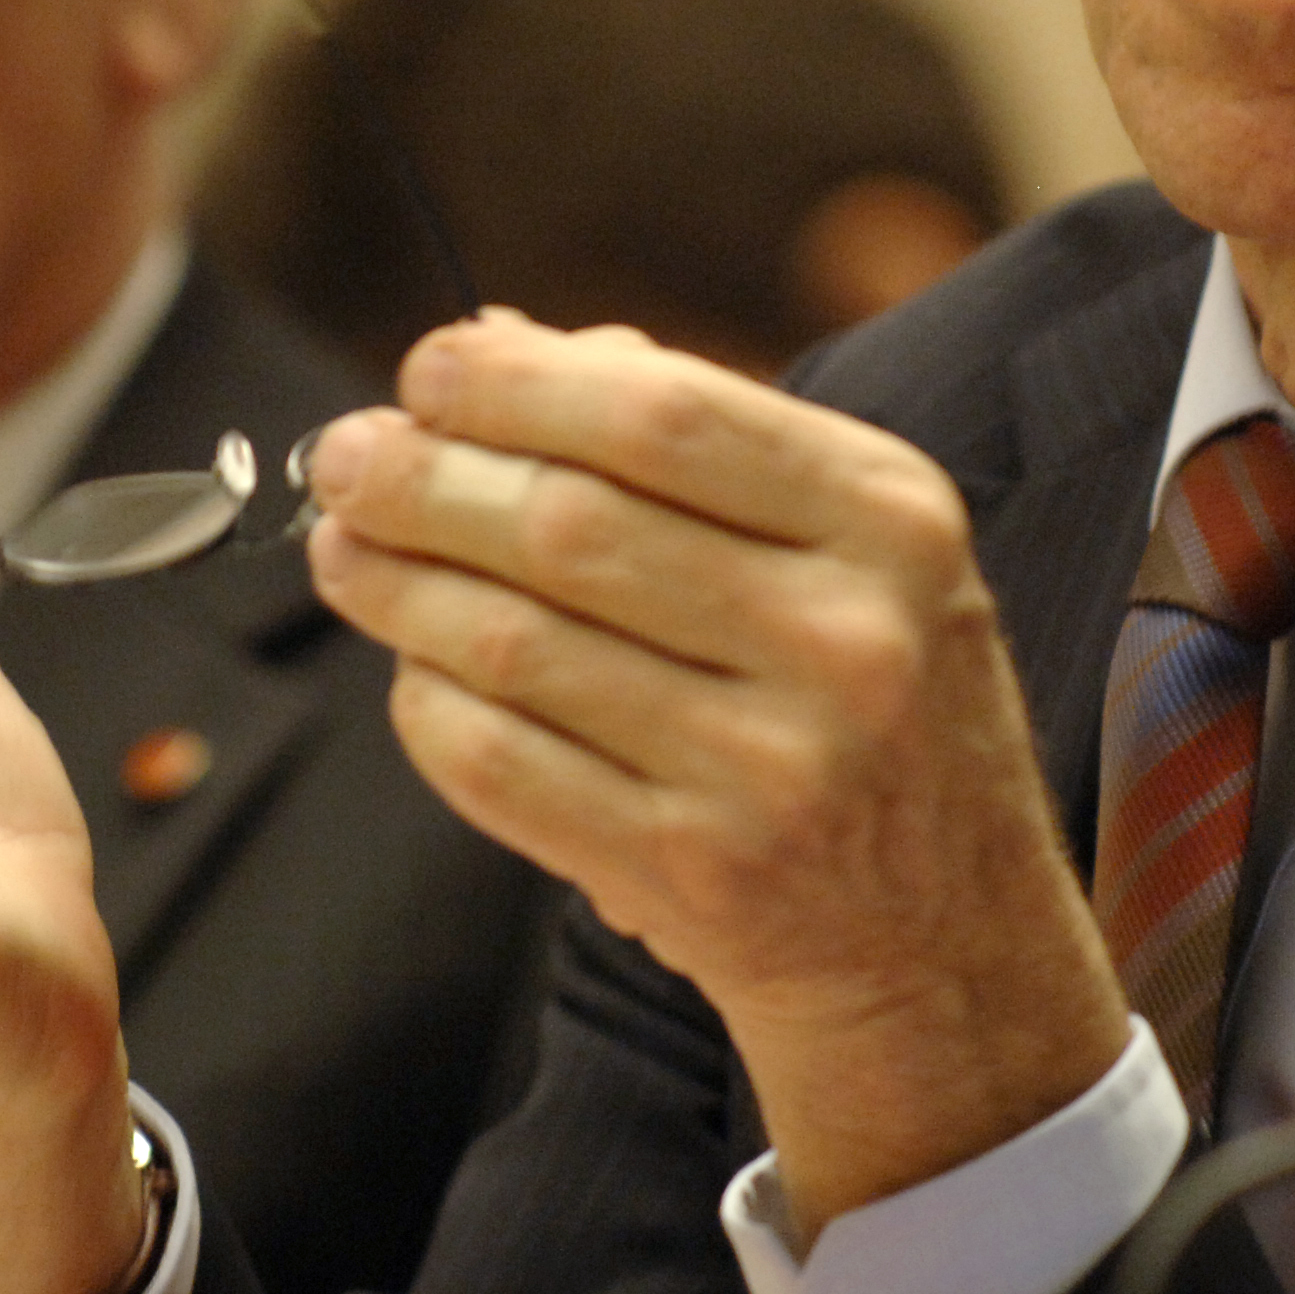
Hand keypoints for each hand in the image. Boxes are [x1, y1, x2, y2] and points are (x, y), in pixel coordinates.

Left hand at [308, 312, 1128, 1238]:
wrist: (947, 948)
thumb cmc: (881, 712)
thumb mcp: (858, 551)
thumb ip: (702, 436)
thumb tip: (505, 344)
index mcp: (892, 524)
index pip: (665, 416)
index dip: (517, 384)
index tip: (428, 370)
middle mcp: (846, 640)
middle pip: (571, 525)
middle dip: (425, 479)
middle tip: (347, 458)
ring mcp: (769, 769)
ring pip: (517, 644)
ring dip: (400, 587)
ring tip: (348, 549)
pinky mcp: (692, 874)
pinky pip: (503, 766)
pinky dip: (430, 706)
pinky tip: (411, 668)